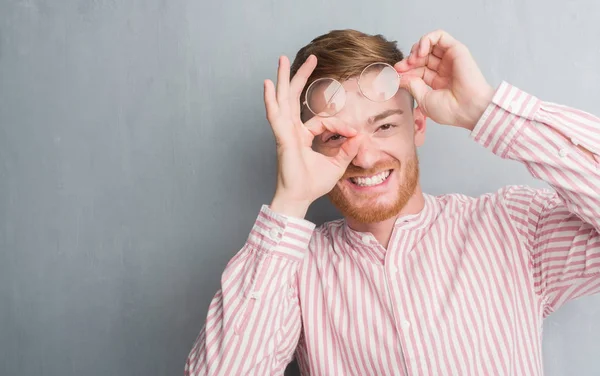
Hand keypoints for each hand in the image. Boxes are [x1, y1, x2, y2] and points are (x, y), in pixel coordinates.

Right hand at [264, 55, 360, 217]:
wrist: (300, 197)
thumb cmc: (313, 183)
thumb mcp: (337, 163)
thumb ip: (348, 148)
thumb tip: (360, 136)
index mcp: (303, 135)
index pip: (323, 120)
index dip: (340, 125)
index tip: (354, 136)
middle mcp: (292, 130)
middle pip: (294, 97)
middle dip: (301, 76)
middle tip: (311, 58)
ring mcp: (285, 132)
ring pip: (284, 100)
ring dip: (283, 79)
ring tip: (281, 59)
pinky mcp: (283, 138)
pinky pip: (276, 116)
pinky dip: (270, 100)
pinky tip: (267, 85)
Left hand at [394, 30, 494, 129]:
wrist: (468, 109)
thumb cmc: (450, 110)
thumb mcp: (423, 99)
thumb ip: (411, 85)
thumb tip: (398, 77)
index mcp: (437, 81)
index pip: (417, 69)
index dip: (405, 70)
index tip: (396, 74)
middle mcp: (443, 69)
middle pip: (421, 57)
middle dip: (408, 60)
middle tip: (401, 67)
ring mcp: (450, 58)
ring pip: (429, 44)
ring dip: (416, 49)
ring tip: (413, 60)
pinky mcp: (456, 49)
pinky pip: (439, 36)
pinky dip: (427, 39)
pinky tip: (421, 51)